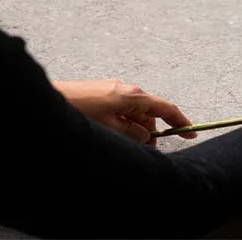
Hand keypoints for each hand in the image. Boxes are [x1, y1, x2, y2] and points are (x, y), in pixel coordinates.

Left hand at [52, 80, 196, 143]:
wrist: (50, 99)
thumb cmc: (80, 111)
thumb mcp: (111, 129)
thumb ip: (134, 134)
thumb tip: (146, 137)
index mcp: (133, 96)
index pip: (165, 108)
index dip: (180, 122)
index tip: (191, 133)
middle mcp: (127, 90)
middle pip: (149, 113)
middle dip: (152, 132)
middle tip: (147, 151)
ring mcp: (114, 90)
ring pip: (134, 113)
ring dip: (135, 130)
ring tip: (124, 145)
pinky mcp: (102, 94)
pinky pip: (122, 111)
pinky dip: (124, 124)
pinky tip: (113, 136)